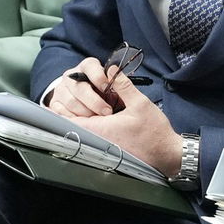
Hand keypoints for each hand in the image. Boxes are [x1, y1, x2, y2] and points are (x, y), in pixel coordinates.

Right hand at [45, 57, 120, 117]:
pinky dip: (73, 119)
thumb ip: (118, 81)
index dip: (98, 77)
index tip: (107, 88)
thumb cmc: (103, 93)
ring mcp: (61, 89)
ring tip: (97, 118)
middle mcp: (72, 76)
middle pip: (79, 87)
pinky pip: (60, 112)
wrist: (86, 101)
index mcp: (87, 67)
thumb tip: (115, 72)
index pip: (90, 66)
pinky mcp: (55, 103)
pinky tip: (84, 122)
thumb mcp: (113, 87)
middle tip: (107, 112)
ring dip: (85, 112)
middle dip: (95, 102)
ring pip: (71, 101)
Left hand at [68, 69, 183, 176]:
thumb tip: (112, 70)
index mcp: (101, 128)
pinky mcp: (110, 147)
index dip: (63, 109)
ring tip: (80, 105)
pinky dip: (90, 124)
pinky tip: (97, 116)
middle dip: (70, 111)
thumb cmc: (154, 131)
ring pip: (83, 130)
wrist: (165, 153)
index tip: (59, 100)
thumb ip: (123, 86)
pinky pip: (93, 135)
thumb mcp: (140, 103)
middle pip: (74, 125)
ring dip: (80, 117)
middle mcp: (99, 138)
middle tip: (65, 99)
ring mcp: (104, 144)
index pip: (71, 119)